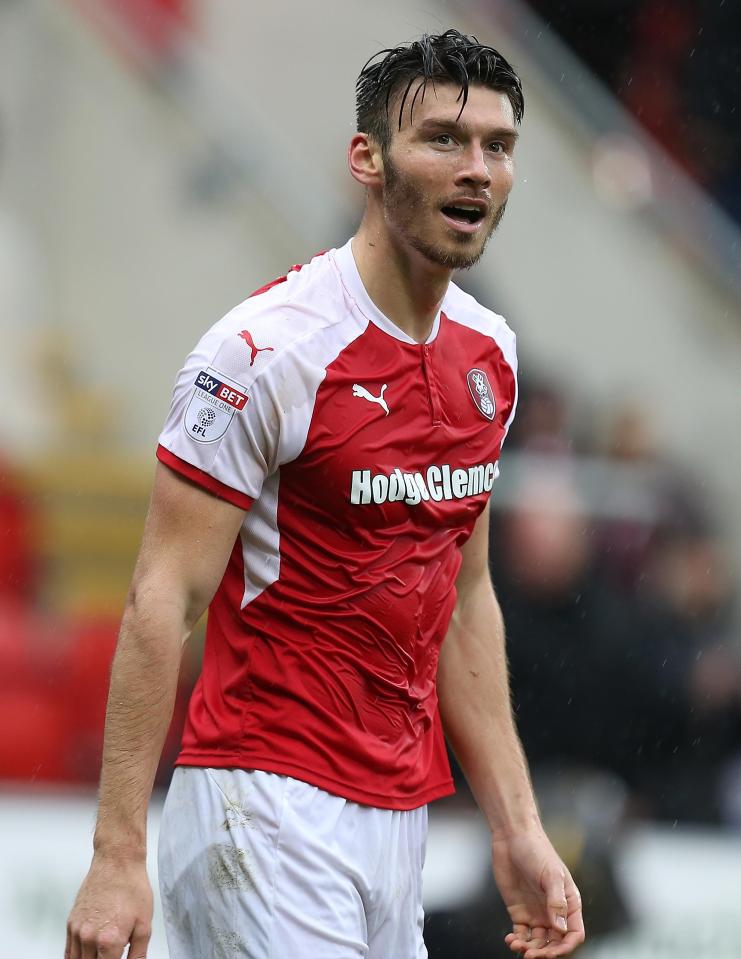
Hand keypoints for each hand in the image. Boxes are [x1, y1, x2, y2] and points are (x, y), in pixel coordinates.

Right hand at [65, 854, 152, 958]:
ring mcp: (77, 930)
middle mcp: (89, 938)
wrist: (117, 861)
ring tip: (101, 954)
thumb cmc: (133, 888)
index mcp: (109, 941)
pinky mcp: (71, 923)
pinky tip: (87, 956)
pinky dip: (76, 958)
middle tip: (111, 955)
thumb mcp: (144, 924)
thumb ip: (138, 954)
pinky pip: (68, 952)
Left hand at [491, 829, 584, 957]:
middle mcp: (554, 911)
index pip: (573, 934)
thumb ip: (556, 901)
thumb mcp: (551, 874)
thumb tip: (560, 929)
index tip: (551, 953)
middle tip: (530, 955)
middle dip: (544, 953)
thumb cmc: (537, 850)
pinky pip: (521, 934)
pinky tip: (511, 940)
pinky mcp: (519, 911)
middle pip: (555, 943)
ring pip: (537, 942)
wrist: (512, 837)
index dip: (565, 947)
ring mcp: (537, 913)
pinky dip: (517, 941)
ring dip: (529, 949)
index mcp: (569, 903)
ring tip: (517, 945)